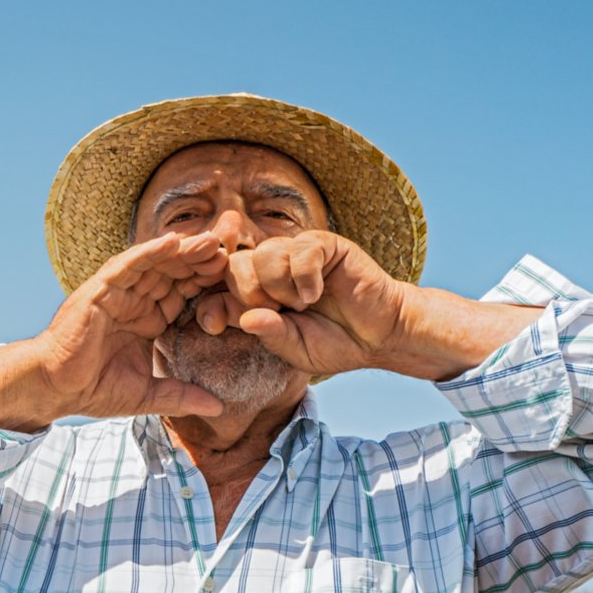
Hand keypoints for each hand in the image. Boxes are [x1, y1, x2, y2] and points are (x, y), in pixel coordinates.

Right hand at [0, 231, 230, 428]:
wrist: (54, 388)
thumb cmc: (92, 389)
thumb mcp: (147, 395)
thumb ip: (181, 396)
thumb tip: (218, 409)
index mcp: (146, 320)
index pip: (184, 296)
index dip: (208, 286)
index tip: (238, 279)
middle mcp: (134, 301)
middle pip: (174, 274)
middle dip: (202, 261)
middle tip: (234, 249)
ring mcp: (116, 293)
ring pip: (155, 265)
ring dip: (183, 252)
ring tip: (212, 241)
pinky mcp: (99, 290)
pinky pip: (127, 265)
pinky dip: (149, 252)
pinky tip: (172, 242)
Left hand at [192, 231, 406, 378]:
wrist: (381, 335)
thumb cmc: (336, 344)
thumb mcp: (295, 348)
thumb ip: (269, 334)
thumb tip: (244, 319)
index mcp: (258, 296)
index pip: (218, 290)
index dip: (211, 305)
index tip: (215, 326)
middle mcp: (272, 271)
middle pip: (235, 265)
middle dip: (247, 293)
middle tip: (276, 311)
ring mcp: (297, 254)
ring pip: (265, 253)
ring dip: (278, 284)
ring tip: (301, 304)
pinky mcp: (324, 245)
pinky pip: (301, 247)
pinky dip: (305, 274)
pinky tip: (317, 293)